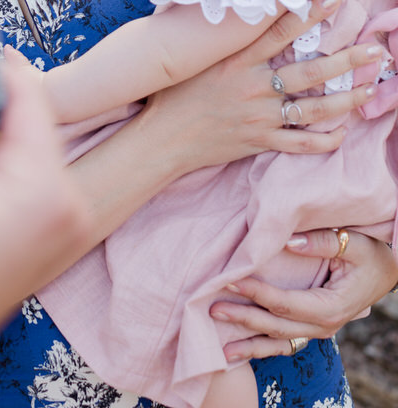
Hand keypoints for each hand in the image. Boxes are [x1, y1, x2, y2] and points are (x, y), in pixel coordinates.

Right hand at [141, 0, 381, 178]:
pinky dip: (322, 140)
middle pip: (309, 71)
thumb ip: (216, 36)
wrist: (162, 139)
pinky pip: (299, 143)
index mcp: (236, 59)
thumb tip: (227, 5)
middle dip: (346, 60)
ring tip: (368, 89)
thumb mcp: (192, 57)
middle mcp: (253, 86)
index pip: (279, 31)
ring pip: (312, 108)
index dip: (309, 13)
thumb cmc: (173, 94)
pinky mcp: (259, 141)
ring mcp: (259, 116)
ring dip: (345, 100)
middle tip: (375, 51)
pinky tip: (341, 134)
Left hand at [210, 229, 397, 359]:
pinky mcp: (312, 327)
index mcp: (329, 306)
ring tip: (220, 349)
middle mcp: (323, 325)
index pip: (284, 303)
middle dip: (242, 318)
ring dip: (249, 344)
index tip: (229, 280)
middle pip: (275, 325)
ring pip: (278, 342)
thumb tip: (287, 240)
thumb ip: (321, 242)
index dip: (255, 293)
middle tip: (212, 308)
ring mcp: (318, 330)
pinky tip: (240, 351)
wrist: (387, 271)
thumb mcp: (353, 243)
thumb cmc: (371, 254)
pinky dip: (262, 348)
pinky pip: (285, 343)